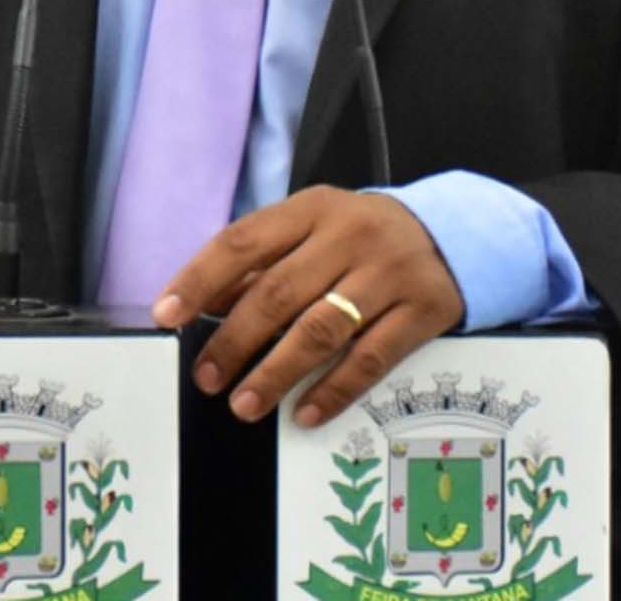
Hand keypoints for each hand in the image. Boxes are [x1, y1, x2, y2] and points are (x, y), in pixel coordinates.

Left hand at [151, 185, 464, 428]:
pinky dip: (334, 389)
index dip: (200, 279)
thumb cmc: (361, 236)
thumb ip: (262, 261)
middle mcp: (350, 235)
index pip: (244, 241)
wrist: (453, 234)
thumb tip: (203, 302)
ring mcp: (389, 273)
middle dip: (234, 340)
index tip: (167, 314)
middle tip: (206, 377)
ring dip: (277, 373)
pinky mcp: (423, 310)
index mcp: (312, 208)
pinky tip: (305, 413)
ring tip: (244, 404)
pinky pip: (370, 357)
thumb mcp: (312, 229)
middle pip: (279, 292)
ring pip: (321, 329)